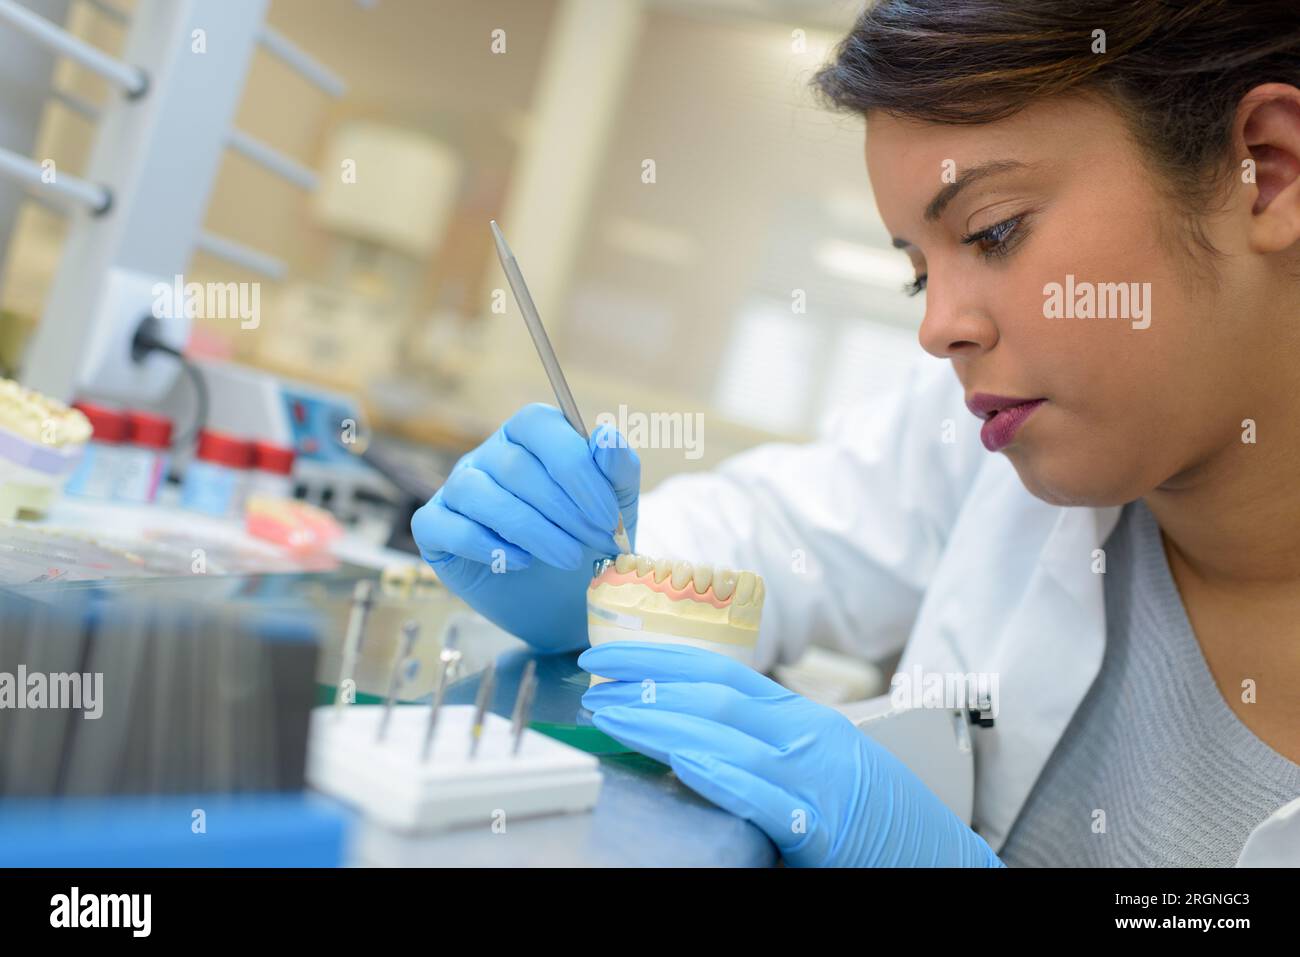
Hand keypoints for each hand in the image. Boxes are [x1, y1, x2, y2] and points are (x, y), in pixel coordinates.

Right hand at [411, 403, 639, 650]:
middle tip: (596, 543)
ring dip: (528, 528)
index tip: (608, 515)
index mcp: (530, 436)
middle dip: (562, 508)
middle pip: (513, 465)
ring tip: (566, 557)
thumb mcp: (616, 507)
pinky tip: (519, 561)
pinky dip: (482, 544)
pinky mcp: (434, 528)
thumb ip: (617, 469)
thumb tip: (605, 436)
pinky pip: (442, 524)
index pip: (539, 425)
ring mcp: (456, 489)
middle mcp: (489, 456)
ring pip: (475, 492)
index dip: (575, 467)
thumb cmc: (587, 542)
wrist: (565, 601)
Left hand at [579, 642, 1004, 866]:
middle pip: (712, 694)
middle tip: (592, 679)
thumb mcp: (816, 761)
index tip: (612, 655)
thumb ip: (760, 745)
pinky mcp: (820, 823)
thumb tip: (687, 740)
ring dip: (658, 722)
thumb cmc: (872, 815)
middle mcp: (807, 734)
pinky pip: (759, 792)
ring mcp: (814, 776)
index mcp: (802, 717)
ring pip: (724, 734)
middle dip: (646, 682)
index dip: (662, 658)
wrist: (938, 858)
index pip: (720, 671)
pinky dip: (717, 774)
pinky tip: (677, 762)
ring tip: (607, 713)